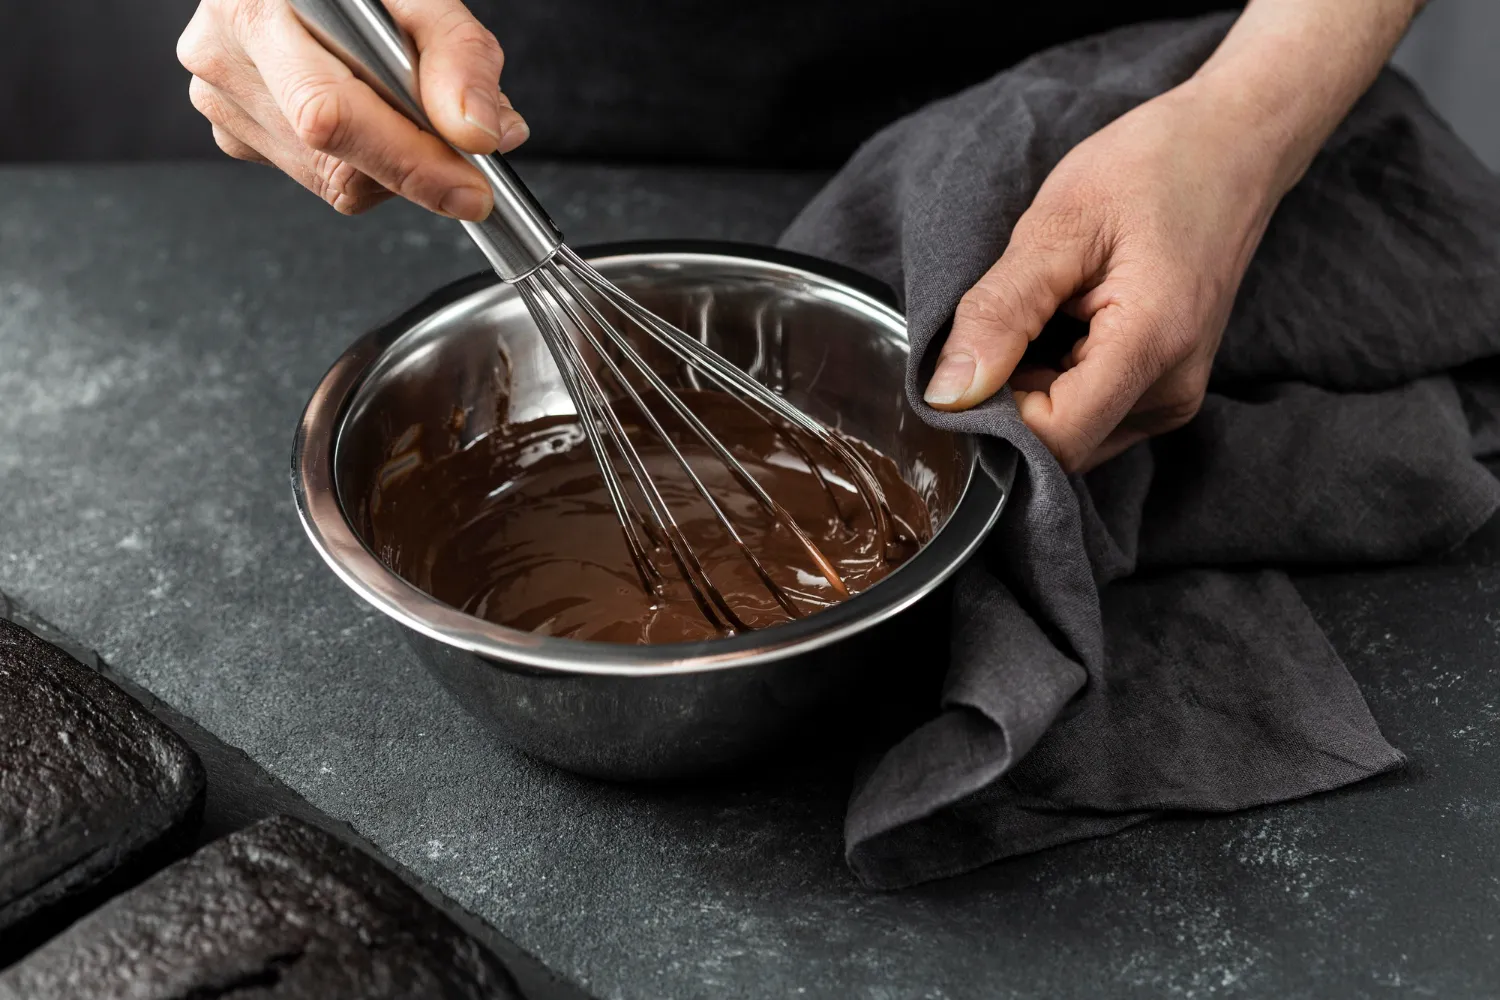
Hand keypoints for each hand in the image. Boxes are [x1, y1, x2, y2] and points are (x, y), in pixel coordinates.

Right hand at [177, 0, 525, 219]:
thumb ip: (458, 53)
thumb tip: (480, 133)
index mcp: (255, 9)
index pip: (329, 115)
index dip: (409, 161)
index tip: (470, 189)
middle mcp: (226, 58)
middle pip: (336, 162)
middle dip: (415, 165)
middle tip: (464, 157)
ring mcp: (225, 103)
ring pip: (336, 182)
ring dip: (392, 162)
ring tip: (398, 99)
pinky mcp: (237, 136)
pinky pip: (321, 179)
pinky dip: (364, 160)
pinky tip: (365, 110)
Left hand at [922, 82, 1283, 471]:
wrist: (1234, 144)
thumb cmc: (1152, 168)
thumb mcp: (1058, 226)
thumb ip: (999, 313)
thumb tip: (946, 395)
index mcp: (1152, 348)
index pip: (1052, 440)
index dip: (991, 419)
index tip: (960, 367)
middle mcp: (1170, 393)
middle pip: (1058, 445)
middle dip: (1008, 402)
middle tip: (999, 323)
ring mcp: (1172, 398)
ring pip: (1070, 434)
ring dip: (1030, 389)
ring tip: (1041, 313)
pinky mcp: (1164, 390)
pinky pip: (1089, 413)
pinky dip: (1055, 381)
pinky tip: (1060, 324)